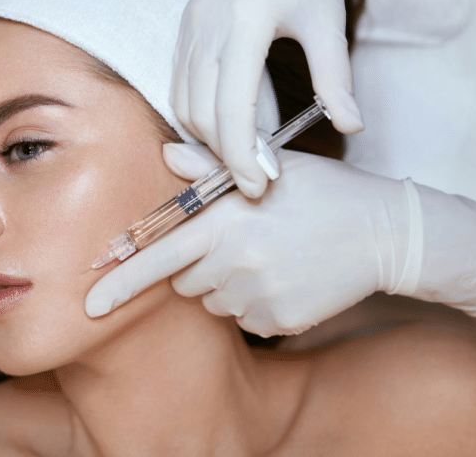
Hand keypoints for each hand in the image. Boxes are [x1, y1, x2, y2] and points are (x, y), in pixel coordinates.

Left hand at [86, 145, 475, 336]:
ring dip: (226, 283)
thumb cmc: (324, 192)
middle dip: (197, 264)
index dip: (120, 281)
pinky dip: (254, 301)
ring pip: (213, 300)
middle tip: (239, 241)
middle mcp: (238, 261)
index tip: (89, 304)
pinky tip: (286, 276)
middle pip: (184, 280)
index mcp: (228, 220)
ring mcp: (260, 295)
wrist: (386, 232)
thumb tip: (169, 154)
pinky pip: (245, 317)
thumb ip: (212, 168)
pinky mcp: (280, 320)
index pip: (159, 254)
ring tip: (268, 255)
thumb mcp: (270, 168)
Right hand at [171, 0, 363, 198]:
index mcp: (243, 24)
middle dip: (225, 155)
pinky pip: (178, 85)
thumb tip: (350, 126)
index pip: (232, 111)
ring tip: (243, 153)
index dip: (243, 157)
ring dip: (208, 138)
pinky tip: (224, 123)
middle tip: (256, 178)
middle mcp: (206, 28)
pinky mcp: (184, 28)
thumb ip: (335, 76)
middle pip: (201, 115)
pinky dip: (196, 114)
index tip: (259, 187)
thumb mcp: (328, 18)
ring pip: (183, 104)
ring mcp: (189, 28)